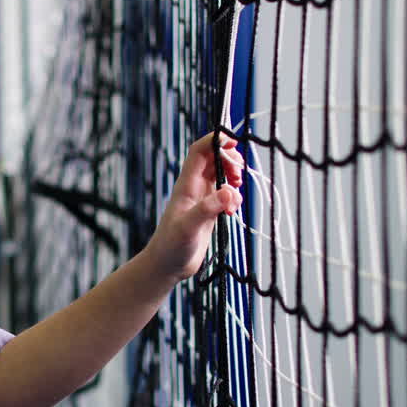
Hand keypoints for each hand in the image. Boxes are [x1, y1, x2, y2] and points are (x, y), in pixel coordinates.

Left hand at [142, 132, 243, 282]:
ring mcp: (202, 199)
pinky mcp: (209, 211)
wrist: (167, 266)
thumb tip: (229, 192)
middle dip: (230, 160)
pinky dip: (233, 197)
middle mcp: (194, 188)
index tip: (233, 142)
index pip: (199, 151)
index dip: (215, 140)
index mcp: (186, 185)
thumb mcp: (190, 227)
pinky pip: (225, 193)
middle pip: (214, 159)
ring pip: (221, 176)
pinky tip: (232, 211)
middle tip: (239, 176)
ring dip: (233, 179)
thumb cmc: (172, 246)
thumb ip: (208, 208)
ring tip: (236, 196)